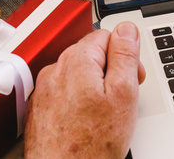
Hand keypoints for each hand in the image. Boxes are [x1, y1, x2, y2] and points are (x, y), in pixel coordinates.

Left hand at [25, 23, 145, 158]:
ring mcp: (45, 89)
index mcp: (78, 60)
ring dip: (93, 85)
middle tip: (122, 98)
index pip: (107, 35)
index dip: (126, 55)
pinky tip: (86, 121)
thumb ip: (125, 55)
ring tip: (104, 113)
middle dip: (110, 70)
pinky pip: (64, 92)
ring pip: (78, 74)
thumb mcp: (123, 93)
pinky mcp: (40, 107)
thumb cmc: (92, 144)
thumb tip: (126, 28)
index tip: (133, 75)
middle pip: (92, 53)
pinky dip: (77, 101)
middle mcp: (56, 70)